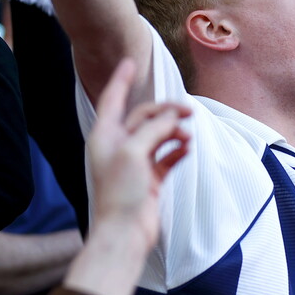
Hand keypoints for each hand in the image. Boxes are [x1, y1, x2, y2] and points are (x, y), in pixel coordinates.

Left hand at [86, 59, 190, 252]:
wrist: (125, 234)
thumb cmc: (121, 194)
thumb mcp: (134, 153)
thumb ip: (154, 129)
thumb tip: (173, 118)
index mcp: (106, 137)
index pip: (113, 100)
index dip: (122, 79)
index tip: (131, 60)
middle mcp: (119, 146)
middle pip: (144, 117)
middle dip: (166, 112)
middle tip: (188, 112)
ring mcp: (135, 162)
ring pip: (158, 135)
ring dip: (175, 132)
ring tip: (189, 137)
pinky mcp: (150, 178)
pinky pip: (167, 156)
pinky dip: (178, 150)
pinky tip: (188, 150)